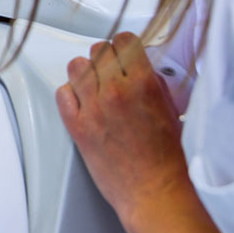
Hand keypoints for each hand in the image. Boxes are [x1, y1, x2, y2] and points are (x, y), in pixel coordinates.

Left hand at [56, 32, 192, 232]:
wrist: (154, 192)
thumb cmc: (168, 160)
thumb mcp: (171, 111)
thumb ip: (154, 84)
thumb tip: (141, 69)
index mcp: (143, 84)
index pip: (125, 40)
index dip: (125, 46)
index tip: (125, 53)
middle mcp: (115, 91)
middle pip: (99, 50)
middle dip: (107, 58)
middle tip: (112, 72)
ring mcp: (93, 108)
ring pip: (76, 66)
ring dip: (86, 72)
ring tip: (95, 86)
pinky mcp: (77, 127)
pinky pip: (62, 93)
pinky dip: (70, 93)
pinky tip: (82, 102)